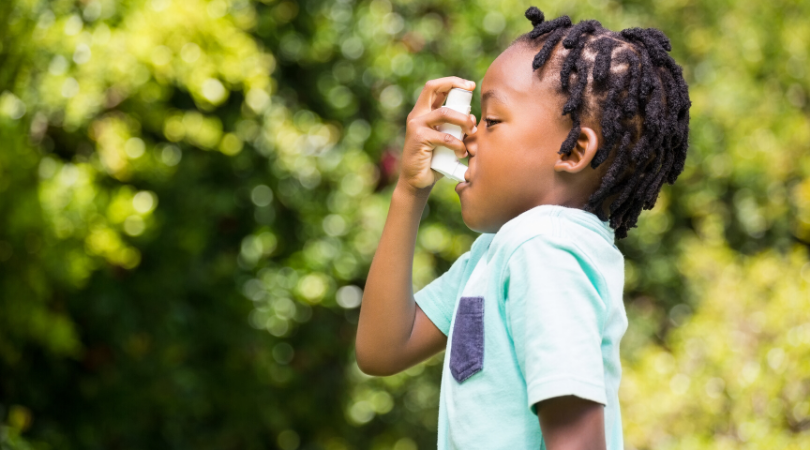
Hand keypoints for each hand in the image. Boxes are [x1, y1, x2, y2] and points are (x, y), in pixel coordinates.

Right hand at [398, 77, 477, 195]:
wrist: (417, 182)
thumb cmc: (434, 161)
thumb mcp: (446, 140)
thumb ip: (455, 128)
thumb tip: (473, 118)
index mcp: (423, 113)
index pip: (435, 88)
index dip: (452, 81)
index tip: (470, 85)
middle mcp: (417, 115)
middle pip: (432, 88)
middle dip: (454, 85)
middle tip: (471, 91)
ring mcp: (416, 125)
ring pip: (444, 113)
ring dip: (463, 120)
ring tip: (472, 130)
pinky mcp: (419, 139)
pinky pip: (444, 137)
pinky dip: (457, 144)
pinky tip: (462, 153)